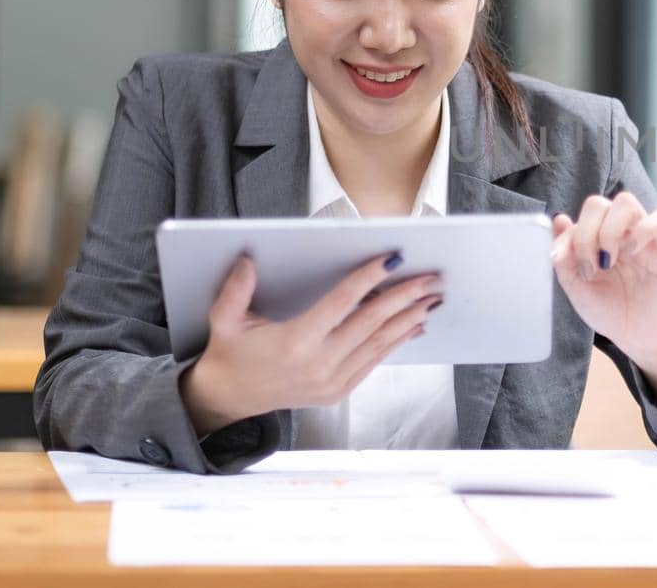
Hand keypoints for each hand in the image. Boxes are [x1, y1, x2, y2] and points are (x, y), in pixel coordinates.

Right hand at [180, 253, 441, 434]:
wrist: (230, 398)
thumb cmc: (231, 354)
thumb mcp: (224, 321)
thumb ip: (236, 289)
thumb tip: (248, 260)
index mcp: (295, 343)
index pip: (341, 303)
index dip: (369, 279)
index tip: (392, 259)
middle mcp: (319, 365)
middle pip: (371, 323)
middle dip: (405, 297)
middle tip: (430, 277)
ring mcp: (333, 381)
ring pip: (380, 344)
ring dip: (409, 318)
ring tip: (432, 297)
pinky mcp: (339, 391)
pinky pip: (375, 361)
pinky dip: (397, 341)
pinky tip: (414, 324)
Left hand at [550, 189, 656, 366]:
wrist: (639, 338)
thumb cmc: (611, 313)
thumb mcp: (578, 289)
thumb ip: (565, 258)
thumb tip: (558, 220)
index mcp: (595, 239)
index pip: (575, 218)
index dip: (570, 237)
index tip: (571, 266)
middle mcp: (618, 232)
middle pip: (598, 203)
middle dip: (586, 232)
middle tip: (591, 266)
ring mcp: (643, 236)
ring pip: (626, 202)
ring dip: (609, 229)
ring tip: (609, 259)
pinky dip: (643, 229)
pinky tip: (632, 252)